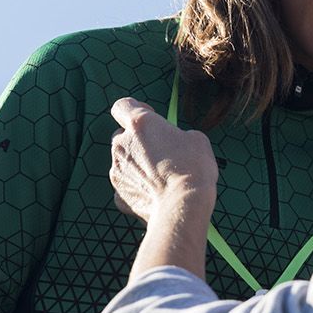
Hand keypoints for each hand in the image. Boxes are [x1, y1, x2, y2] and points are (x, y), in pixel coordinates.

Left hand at [110, 98, 218, 221]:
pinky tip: (156, 194)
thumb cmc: (193, 168)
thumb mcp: (196, 139)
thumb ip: (176, 134)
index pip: (122, 106)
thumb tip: (174, 142)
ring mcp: (117, 170)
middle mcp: (122, 144)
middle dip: (137, 140)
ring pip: (124, 162)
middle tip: (160, 151)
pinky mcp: (118, 194)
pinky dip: (137, 188)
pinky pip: (126, 185)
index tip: (150, 118)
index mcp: (140, 124)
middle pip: (122, 135)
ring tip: (161, 177)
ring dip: (138, 165)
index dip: (135, 109)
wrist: (183, 206)